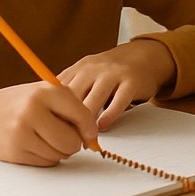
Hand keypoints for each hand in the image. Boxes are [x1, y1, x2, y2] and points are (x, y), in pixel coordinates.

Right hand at [0, 83, 97, 166]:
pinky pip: (47, 163)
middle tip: (65, 137)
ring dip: (59, 151)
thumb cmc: (19, 104)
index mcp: (45, 91)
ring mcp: (22, 132)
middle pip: (72, 141)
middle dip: (74, 143)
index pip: (82, 115)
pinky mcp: (15, 151)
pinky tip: (35, 145)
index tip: (90, 134)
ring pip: (60, 154)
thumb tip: (92, 135)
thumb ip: (69, 108)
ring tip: (46, 138)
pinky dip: (47, 158)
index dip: (90, 129)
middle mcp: (33, 110)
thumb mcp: (43, 94)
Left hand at [61, 39, 177, 129]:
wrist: (143, 56)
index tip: (52, 129)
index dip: (54, 112)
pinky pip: (118, 101)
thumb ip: (71, 90)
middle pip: (74, 97)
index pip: (60, 92)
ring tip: (84, 138)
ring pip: (94, 100)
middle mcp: (94, 69)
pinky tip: (103, 126)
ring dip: (87, 122)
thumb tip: (50, 115)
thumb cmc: (111, 71)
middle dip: (69, 120)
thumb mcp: (87, 74)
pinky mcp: (131, 81)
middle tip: (66, 139)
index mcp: (79, 69)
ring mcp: (113, 74)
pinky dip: (109, 115)